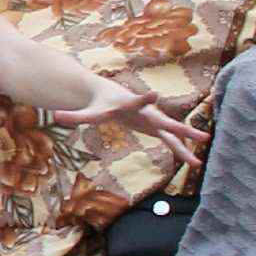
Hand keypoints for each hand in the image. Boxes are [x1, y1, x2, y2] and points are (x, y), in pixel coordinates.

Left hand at [60, 78, 203, 161]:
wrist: (110, 94)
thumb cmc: (99, 104)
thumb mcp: (87, 112)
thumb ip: (74, 115)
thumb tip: (55, 116)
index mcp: (129, 105)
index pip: (136, 102)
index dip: (143, 99)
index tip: (153, 94)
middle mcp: (146, 112)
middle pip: (164, 121)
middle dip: (181, 128)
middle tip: (201, 135)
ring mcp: (154, 120)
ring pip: (172, 133)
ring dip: (186, 145)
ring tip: (199, 161)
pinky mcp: (156, 128)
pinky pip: (170, 140)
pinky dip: (181, 150)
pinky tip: (194, 161)